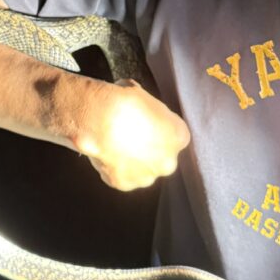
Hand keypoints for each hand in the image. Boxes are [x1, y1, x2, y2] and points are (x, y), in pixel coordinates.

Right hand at [73, 78, 190, 191]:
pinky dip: (113, 168)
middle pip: (162, 158)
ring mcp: (146, 176)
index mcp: (179, 136)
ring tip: (115, 145)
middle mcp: (167, 161)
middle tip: (131, 136)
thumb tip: (138, 106)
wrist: (100, 119)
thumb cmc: (123, 102)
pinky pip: (121, 177)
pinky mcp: (124, 184)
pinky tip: (104, 153)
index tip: (147, 124)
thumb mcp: (142, 95)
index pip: (175, 136)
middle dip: (149, 151)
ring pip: (142, 171)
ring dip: (132, 162)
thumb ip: (148, 110)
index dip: (160, 129)